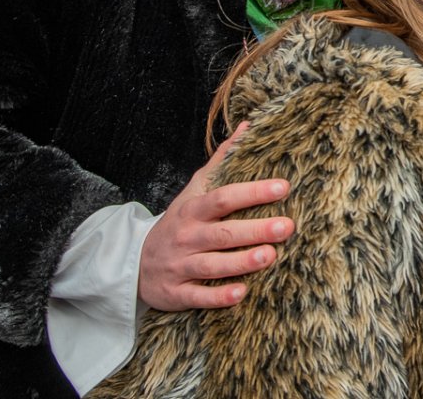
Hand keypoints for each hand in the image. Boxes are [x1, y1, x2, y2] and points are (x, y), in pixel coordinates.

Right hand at [138, 122, 294, 310]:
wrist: (135, 262)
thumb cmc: (178, 222)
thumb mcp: (194, 189)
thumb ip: (221, 161)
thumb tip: (247, 126)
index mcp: (193, 210)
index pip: (223, 197)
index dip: (252, 191)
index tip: (283, 186)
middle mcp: (186, 237)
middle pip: (222, 233)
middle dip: (255, 229)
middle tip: (287, 226)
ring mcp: (180, 266)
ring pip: (212, 265)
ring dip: (241, 262)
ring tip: (271, 256)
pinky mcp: (176, 293)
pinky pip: (198, 296)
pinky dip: (218, 297)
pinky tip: (241, 293)